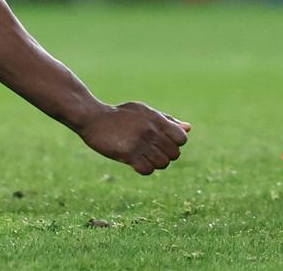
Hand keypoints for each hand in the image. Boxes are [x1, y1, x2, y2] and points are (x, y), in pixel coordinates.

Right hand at [74, 101, 189, 175]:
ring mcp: (140, 143)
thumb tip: (188, 128)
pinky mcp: (128, 155)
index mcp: (156, 119)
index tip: (165, 142)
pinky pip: (147, 170)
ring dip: (155, 163)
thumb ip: (166, 120)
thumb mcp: (144, 111)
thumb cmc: (120, 115)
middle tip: (153, 151)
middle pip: (174, 154)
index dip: (176, 143)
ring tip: (145, 156)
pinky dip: (144, 168)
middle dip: (166, 155)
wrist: (93, 118)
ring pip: (162, 164)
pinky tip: (136, 161)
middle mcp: (150, 131)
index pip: (181, 138)